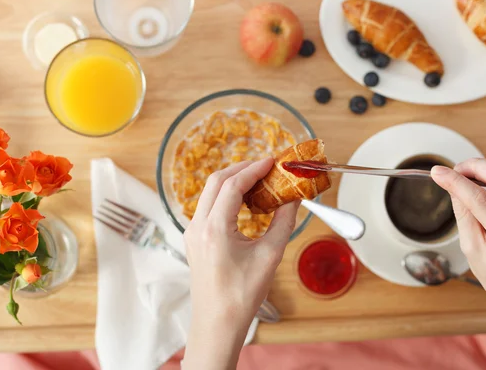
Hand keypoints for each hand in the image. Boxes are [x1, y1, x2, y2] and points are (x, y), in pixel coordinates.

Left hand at [184, 158, 297, 329]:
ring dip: (232, 182)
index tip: (272, 161)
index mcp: (214, 229)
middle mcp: (198, 226)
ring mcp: (193, 232)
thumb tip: (293, 198)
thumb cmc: (242, 295)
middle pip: (216, 182)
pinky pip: (208, 206)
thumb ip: (283, 222)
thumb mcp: (270, 256)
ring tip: (258, 182)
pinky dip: (226, 196)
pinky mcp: (195, 239)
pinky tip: (245, 202)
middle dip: (241, 169)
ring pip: (210, 193)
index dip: (253, 169)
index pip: (232, 185)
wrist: (217, 323)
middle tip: (265, 167)